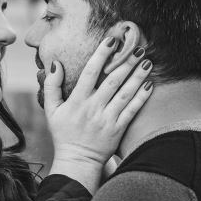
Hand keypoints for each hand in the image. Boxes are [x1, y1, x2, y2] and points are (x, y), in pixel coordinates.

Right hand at [43, 30, 153, 171]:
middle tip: (138, 47)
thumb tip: (56, 63)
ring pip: (125, 93)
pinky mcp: (118, 129)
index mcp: (77, 101)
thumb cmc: (63, 133)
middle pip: (112, 80)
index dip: (101, 55)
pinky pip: (132, 110)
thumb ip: (51, 85)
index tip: (111, 40)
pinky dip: (142, 97)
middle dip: (126, 62)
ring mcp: (107, 119)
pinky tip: (150, 84)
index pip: (90, 72)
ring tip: (147, 61)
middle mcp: (93, 108)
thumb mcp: (50, 109)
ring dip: (137, 76)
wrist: (77, 160)